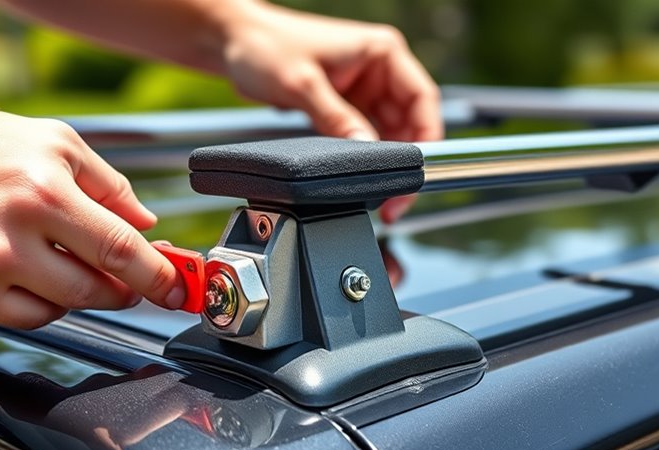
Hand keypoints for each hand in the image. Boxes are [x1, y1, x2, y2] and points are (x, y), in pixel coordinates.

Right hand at [0, 90, 183, 328]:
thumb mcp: (54, 142)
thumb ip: (109, 186)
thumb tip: (148, 225)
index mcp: (44, 193)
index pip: (121, 250)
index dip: (159, 278)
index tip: (179, 292)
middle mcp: (12, 239)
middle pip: (95, 291)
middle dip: (123, 289)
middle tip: (125, 278)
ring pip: (60, 311)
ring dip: (76, 294)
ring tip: (57, 259)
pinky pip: (19, 319)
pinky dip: (35, 303)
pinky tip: (21, 270)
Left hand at [221, 2, 441, 221]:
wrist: (232, 42)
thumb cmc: (265, 45)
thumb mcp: (303, 84)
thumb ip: (336, 118)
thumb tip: (366, 151)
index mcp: (381, 52)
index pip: (422, 98)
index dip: (426, 138)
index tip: (416, 170)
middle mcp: (378, 70)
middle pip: (410, 123)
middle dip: (405, 160)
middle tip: (395, 197)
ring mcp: (363, 90)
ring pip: (390, 135)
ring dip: (385, 163)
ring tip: (379, 193)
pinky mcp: (345, 107)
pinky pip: (365, 137)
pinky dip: (365, 159)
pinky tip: (359, 179)